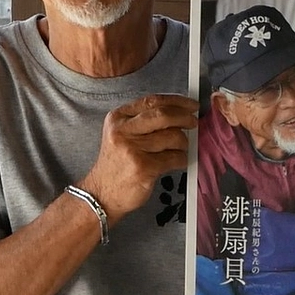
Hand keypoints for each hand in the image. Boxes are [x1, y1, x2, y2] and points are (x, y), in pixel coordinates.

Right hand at [80, 93, 198, 223]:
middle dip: (184, 118)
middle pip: (164, 115)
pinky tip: (176, 162)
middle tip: (193, 123)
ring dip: (183, 143)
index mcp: (118, 118)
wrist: (102, 193)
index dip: (177, 101)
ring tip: (179, 149)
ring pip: (173, 137)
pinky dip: (181, 159)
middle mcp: (123, 131)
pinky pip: (175, 157)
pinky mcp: (144, 167)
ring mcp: (132, 149)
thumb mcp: (121, 134)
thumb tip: (178, 112)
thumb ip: (143, 121)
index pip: (152, 101)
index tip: (190, 105)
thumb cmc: (117, 164)